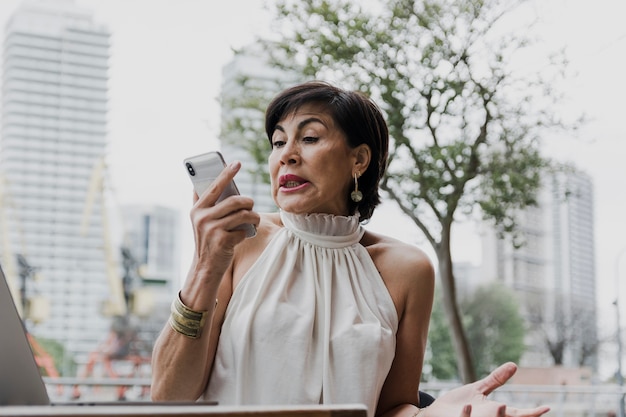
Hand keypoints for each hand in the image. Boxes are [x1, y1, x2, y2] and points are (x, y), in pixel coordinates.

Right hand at [190, 160, 258, 274]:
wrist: (205, 267)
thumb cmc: (209, 241)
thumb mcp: (202, 221)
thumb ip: (207, 205)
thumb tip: (216, 184)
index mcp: (197, 209)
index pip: (213, 186)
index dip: (225, 173)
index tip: (236, 163)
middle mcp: (202, 217)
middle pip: (234, 201)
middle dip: (248, 202)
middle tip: (252, 205)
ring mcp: (212, 229)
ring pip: (242, 214)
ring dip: (253, 217)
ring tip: (255, 219)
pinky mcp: (222, 240)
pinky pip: (243, 230)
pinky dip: (247, 232)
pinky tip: (245, 234)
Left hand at [424, 363, 549, 416]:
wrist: (436, 413)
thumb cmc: (458, 404)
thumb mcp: (479, 390)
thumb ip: (496, 380)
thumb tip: (514, 365)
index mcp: (494, 413)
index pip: (517, 415)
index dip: (532, 413)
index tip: (547, 408)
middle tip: (534, 412)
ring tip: (503, 406)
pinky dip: (466, 415)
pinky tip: (468, 406)